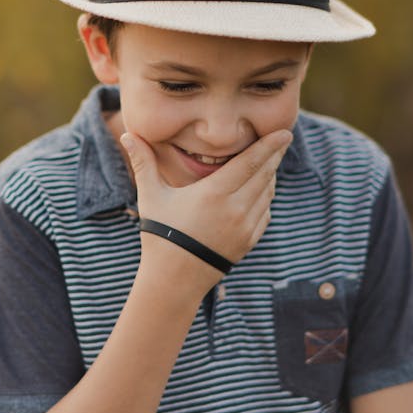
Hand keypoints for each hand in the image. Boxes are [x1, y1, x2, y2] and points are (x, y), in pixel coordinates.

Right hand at [122, 129, 291, 274]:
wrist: (174, 280)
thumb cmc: (160, 234)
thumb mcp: (151, 196)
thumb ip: (143, 162)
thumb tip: (127, 134)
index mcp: (214, 194)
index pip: (250, 163)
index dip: (269, 145)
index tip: (284, 132)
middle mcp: (235, 209)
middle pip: (264, 175)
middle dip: (275, 155)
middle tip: (283, 138)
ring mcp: (245, 227)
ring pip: (267, 194)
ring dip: (270, 176)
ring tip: (270, 161)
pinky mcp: (248, 241)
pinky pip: (265, 213)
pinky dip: (266, 198)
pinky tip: (261, 190)